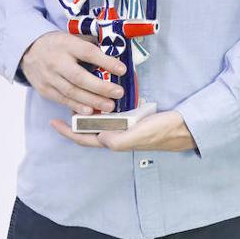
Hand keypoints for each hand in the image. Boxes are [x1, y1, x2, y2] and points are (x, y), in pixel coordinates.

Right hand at [20, 30, 125, 114]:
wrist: (29, 50)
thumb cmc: (60, 44)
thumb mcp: (74, 37)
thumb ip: (92, 45)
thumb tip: (117, 54)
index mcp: (67, 44)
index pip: (88, 53)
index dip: (106, 62)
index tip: (122, 70)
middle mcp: (56, 61)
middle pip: (79, 77)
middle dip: (100, 87)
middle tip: (119, 93)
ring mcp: (48, 77)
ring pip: (71, 91)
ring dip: (92, 100)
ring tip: (110, 106)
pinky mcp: (44, 89)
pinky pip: (62, 100)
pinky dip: (76, 106)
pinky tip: (90, 111)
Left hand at [50, 110, 195, 151]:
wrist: (185, 127)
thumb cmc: (162, 132)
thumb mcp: (136, 137)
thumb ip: (115, 139)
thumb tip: (97, 134)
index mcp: (114, 142)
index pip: (85, 138)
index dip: (68, 132)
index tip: (55, 121)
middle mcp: (117, 135)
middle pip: (90, 129)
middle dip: (78, 118)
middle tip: (69, 103)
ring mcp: (127, 127)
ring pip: (102, 120)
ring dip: (91, 111)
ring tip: (83, 98)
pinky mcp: (136, 118)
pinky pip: (115, 113)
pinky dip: (107, 106)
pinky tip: (107, 96)